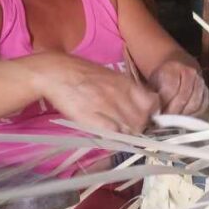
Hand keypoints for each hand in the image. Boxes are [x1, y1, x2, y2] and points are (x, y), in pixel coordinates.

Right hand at [31, 53, 158, 133]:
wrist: (56, 72)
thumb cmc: (81, 73)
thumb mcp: (109, 76)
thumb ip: (124, 90)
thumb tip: (137, 105)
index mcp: (126, 83)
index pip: (153, 103)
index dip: (152, 113)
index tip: (146, 116)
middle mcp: (120, 95)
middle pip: (143, 119)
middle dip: (140, 126)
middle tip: (130, 127)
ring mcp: (107, 107)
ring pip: (130, 128)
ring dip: (127, 133)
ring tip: (118, 131)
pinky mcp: (93, 119)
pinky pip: (114, 133)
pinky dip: (114, 136)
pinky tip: (108, 133)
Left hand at [148, 58, 208, 115]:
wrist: (174, 69)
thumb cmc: (161, 79)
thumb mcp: (152, 82)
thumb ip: (152, 95)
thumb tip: (154, 113)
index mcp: (173, 68)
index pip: (171, 89)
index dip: (165, 104)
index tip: (158, 114)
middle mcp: (189, 72)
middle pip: (183, 97)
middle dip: (173, 112)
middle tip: (166, 121)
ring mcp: (199, 81)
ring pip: (194, 103)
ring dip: (183, 115)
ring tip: (174, 121)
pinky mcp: (205, 91)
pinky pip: (202, 106)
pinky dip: (193, 114)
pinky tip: (184, 117)